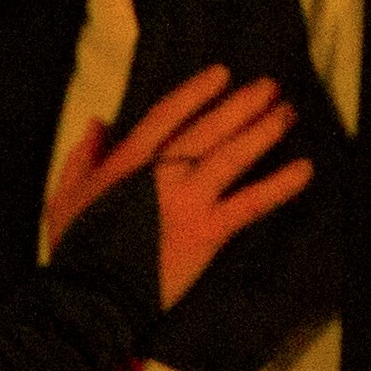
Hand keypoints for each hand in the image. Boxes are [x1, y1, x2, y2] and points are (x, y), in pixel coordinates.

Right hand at [52, 65, 315, 308]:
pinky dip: (279, 185)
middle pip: (207, 129)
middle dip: (241, 104)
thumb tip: (99, 121)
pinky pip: (250, 203)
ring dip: (263, 131)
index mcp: (126, 162)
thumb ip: (83, 156)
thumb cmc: (76, 249)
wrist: (88, 296)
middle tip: (271, 86)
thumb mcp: (65, 196)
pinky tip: (305, 169)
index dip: (196, 92)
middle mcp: (160, 173)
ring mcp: (186, 201)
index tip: (222, 73)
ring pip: (231, 156)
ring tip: (289, 111)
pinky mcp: (206, 231)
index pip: (166, 115)